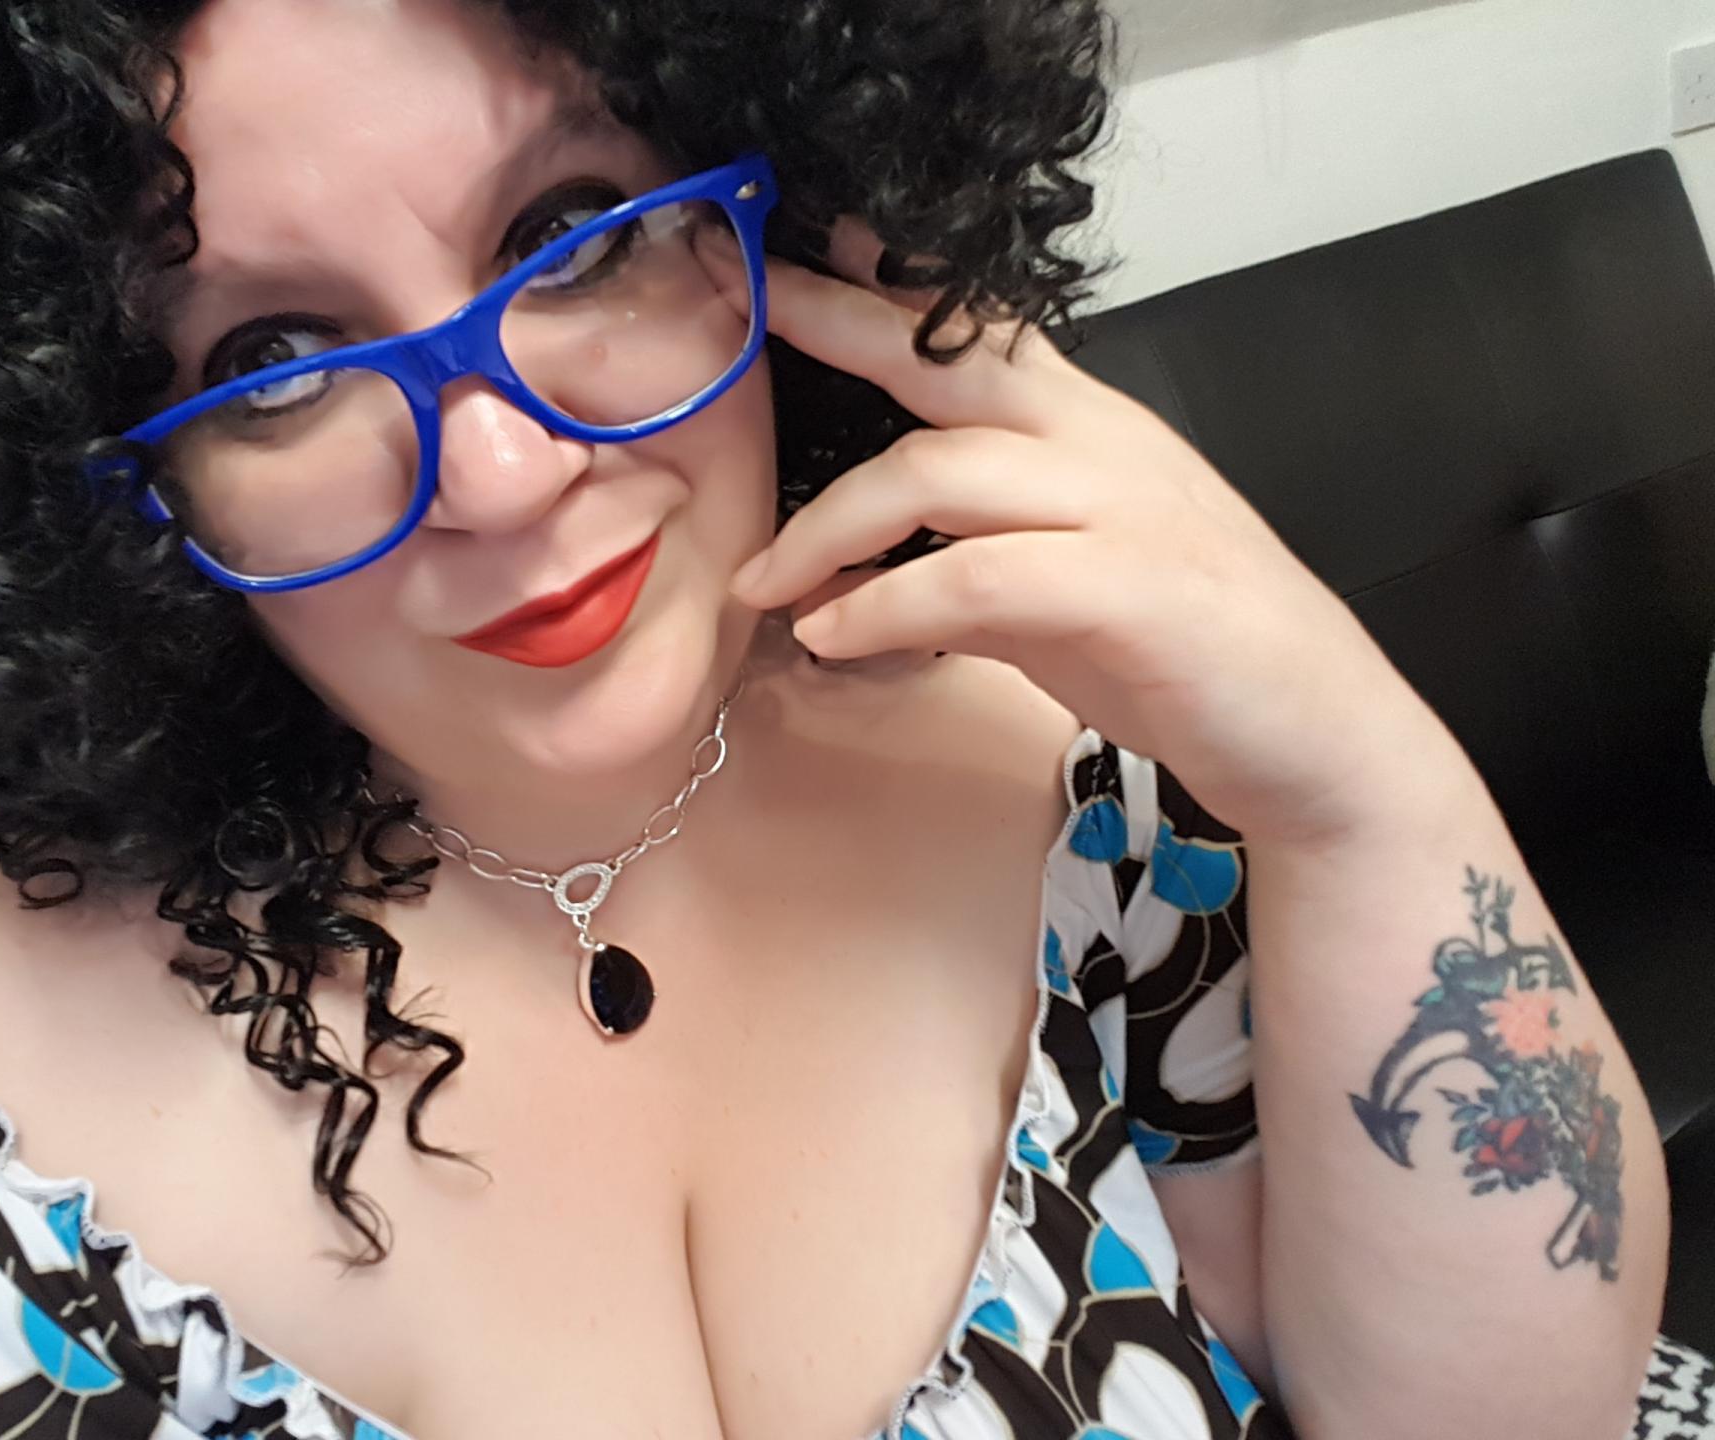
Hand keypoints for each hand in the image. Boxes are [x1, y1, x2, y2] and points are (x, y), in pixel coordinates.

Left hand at [708, 223, 1460, 849]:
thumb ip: (967, 548)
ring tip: (763, 583)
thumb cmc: (1183, 654)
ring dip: (826, 531)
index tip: (803, 254)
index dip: (885, 286)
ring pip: (937, 473)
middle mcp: (1101, 444)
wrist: (1318, 736)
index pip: (978, 332)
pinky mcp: (1129, 588)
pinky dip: (886, 607)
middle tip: (743, 317)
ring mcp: (1121, 508)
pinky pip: (973, 576)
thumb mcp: (1061, 578)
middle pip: (945, 362)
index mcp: (1088, 427)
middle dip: (835, 325)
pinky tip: (832, 636)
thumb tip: (845, 570)